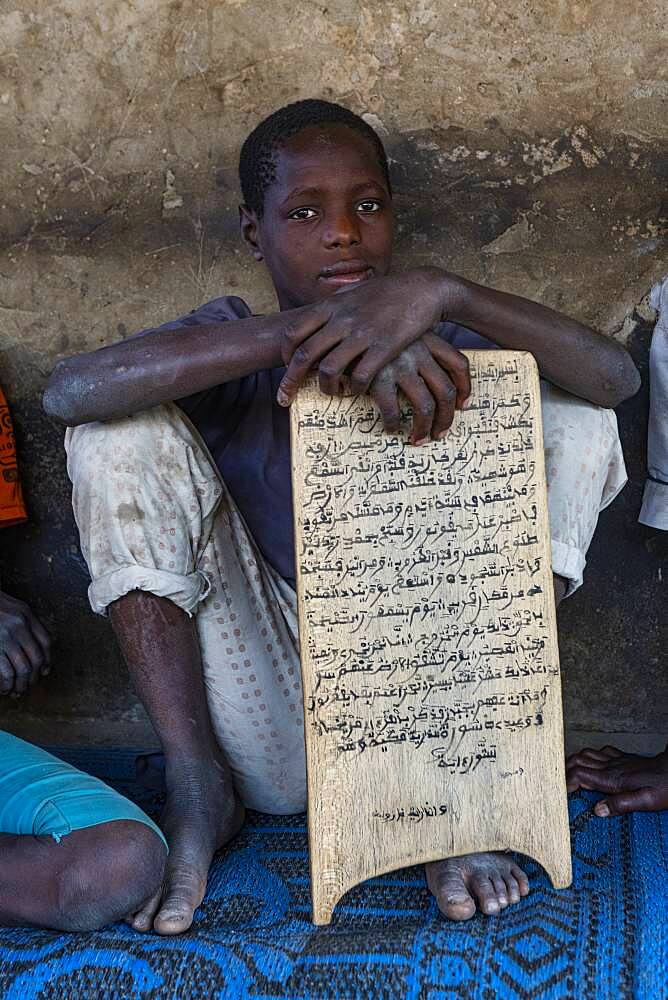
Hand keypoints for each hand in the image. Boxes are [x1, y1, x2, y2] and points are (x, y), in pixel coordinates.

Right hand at [0, 590, 51, 694]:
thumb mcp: (12, 607)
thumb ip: (25, 622)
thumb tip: (36, 647)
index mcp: (26, 614)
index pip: (45, 641)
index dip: (47, 659)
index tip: (44, 670)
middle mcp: (19, 625)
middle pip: (37, 657)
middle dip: (34, 676)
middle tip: (29, 685)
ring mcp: (6, 637)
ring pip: (24, 668)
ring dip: (22, 684)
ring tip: (17, 691)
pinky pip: (7, 672)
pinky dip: (8, 684)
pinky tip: (5, 688)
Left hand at [277, 267, 463, 405]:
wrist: (422, 288)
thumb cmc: (386, 292)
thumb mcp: (352, 292)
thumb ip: (331, 306)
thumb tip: (312, 318)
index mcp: (331, 306)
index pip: (293, 332)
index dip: (285, 354)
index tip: (286, 366)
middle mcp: (342, 321)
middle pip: (304, 355)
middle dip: (290, 380)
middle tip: (285, 397)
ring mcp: (362, 335)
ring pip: (329, 370)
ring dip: (325, 387)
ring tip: (331, 392)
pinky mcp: (384, 348)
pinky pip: (360, 377)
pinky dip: (355, 389)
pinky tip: (358, 390)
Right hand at [369, 334, 469, 443]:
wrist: (334, 317)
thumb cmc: (365, 327)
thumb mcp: (394, 328)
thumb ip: (410, 344)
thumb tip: (423, 373)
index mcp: (426, 338)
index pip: (458, 364)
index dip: (465, 388)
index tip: (463, 405)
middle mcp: (417, 352)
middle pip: (445, 391)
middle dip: (446, 418)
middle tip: (440, 433)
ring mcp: (399, 365)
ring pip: (425, 405)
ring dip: (424, 428)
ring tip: (417, 440)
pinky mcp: (378, 377)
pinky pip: (393, 409)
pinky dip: (393, 423)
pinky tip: (389, 428)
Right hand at [566, 745, 667, 815]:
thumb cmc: (663, 787)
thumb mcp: (645, 802)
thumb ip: (620, 805)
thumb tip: (597, 810)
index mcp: (612, 779)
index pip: (580, 774)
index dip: (567, 782)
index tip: (562, 792)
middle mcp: (611, 767)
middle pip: (578, 761)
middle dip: (564, 769)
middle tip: (558, 781)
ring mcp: (616, 760)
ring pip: (586, 753)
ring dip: (574, 761)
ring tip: (568, 771)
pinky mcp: (623, 758)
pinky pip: (601, 751)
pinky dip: (590, 756)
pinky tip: (592, 763)